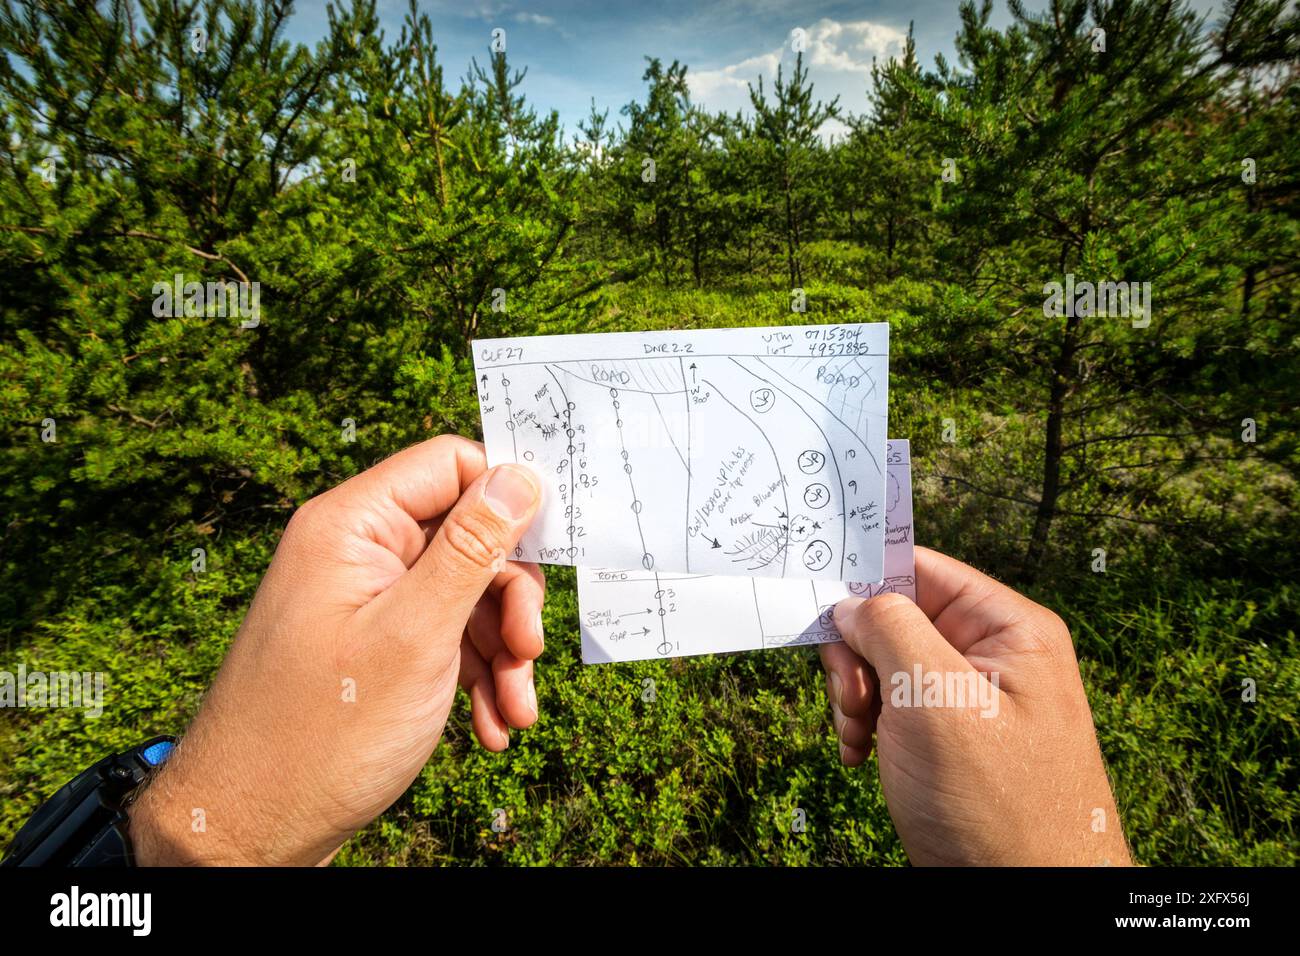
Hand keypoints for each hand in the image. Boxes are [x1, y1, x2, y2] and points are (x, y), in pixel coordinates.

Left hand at [128, 436, 544, 864]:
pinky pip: (444, 639)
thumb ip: (472, 549)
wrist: (248, 832)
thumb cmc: (318, 736)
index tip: (551, 550)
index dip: (506, 498)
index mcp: (352, 527)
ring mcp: (364, 604)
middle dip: (509, 598)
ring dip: (501, 651)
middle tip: (529, 651)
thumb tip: (520, 476)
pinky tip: (490, 726)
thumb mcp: (415, 636)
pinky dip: (476, 678)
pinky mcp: (373, 649)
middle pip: (467, 537)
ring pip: (464, 596)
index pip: (449, 465)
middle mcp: (356, 554)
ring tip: (515, 710)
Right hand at [820, 547, 1130, 865]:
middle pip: (893, 619)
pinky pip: (890, 708)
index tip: (822, 611)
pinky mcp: (948, 737)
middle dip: (857, 658)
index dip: (866, 584)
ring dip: (855, 700)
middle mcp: (992, 655)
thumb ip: (890, 629)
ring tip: (862, 739)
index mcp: (1008, 629)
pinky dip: (865, 728)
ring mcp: (969, 698)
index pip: (921, 569)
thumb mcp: (936, 700)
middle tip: (856, 702)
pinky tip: (865, 757)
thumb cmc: (1000, 807)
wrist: (1026, 897)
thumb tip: (852, 602)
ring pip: (883, 665)